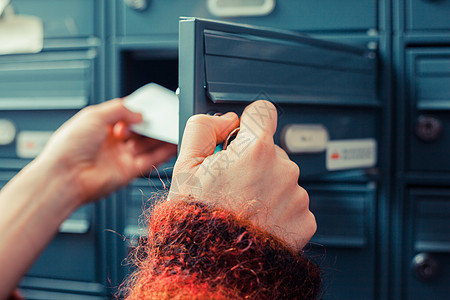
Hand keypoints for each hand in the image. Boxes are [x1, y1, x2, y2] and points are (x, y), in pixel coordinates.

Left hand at [39, 99, 176, 204]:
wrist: (65, 176)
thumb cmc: (69, 147)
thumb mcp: (94, 115)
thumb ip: (120, 109)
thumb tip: (139, 113)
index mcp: (100, 126)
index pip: (125, 115)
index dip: (139, 110)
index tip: (153, 106)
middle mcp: (111, 142)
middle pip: (138, 130)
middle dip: (151, 123)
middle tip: (164, 116)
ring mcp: (120, 157)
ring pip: (147, 145)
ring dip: (160, 137)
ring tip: (172, 127)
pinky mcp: (128, 172)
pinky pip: (150, 160)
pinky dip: (163, 153)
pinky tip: (172, 143)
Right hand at [169, 100, 315, 249]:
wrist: (215, 266)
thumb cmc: (198, 220)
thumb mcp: (184, 166)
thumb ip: (203, 129)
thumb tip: (225, 120)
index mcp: (254, 151)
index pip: (263, 112)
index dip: (249, 121)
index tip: (243, 134)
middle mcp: (282, 170)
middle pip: (271, 150)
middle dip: (254, 161)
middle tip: (232, 184)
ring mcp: (297, 196)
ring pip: (283, 178)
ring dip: (267, 186)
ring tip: (244, 206)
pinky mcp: (305, 220)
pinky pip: (293, 203)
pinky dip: (279, 209)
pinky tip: (259, 221)